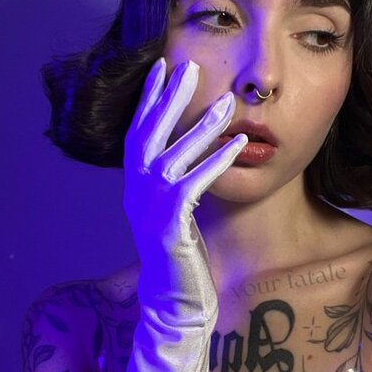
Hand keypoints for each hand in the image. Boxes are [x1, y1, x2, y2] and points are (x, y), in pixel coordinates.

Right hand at [123, 57, 246, 296]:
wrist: (174, 303)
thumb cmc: (180, 258)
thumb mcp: (174, 212)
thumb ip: (176, 182)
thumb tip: (191, 151)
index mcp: (135, 187)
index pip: (138, 132)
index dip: (148, 99)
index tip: (162, 67)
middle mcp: (136, 193)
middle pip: (149, 135)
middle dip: (168, 99)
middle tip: (189, 67)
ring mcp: (150, 209)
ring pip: (173, 157)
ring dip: (200, 127)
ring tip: (225, 103)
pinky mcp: (170, 225)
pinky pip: (194, 185)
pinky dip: (215, 162)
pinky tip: (236, 145)